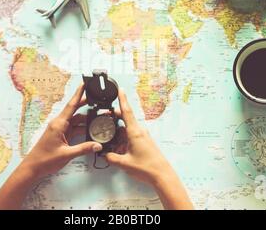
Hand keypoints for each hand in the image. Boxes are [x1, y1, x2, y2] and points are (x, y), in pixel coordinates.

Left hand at [0, 84, 101, 209]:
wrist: (33, 167)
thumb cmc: (46, 160)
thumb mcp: (67, 154)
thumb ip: (83, 148)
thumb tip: (98, 145)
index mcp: (59, 124)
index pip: (71, 105)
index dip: (78, 94)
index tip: (84, 84)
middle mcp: (59, 124)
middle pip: (75, 110)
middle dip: (85, 104)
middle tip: (97, 98)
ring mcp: (60, 129)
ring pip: (75, 120)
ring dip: (86, 118)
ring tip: (98, 115)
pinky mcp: (61, 135)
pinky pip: (73, 128)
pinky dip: (82, 127)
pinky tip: (91, 128)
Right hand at [105, 89, 193, 209]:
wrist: (162, 175)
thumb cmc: (146, 168)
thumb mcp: (124, 163)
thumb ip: (111, 158)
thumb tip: (105, 155)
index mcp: (134, 132)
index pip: (127, 111)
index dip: (122, 99)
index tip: (120, 89)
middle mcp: (139, 131)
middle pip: (125, 119)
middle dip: (114, 117)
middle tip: (103, 117)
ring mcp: (142, 136)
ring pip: (127, 129)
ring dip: (118, 131)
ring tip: (108, 138)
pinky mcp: (144, 142)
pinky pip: (131, 136)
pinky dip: (123, 138)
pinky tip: (118, 147)